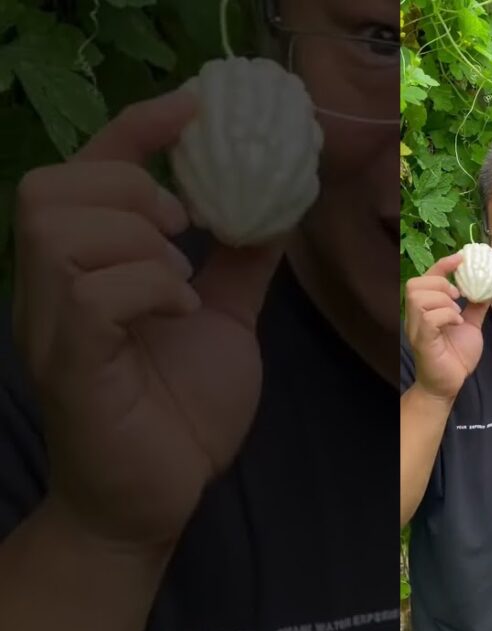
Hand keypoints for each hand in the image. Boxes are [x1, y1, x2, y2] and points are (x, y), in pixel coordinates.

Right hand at [12, 88, 286, 549]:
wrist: (158, 497)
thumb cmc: (181, 408)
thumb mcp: (221, 318)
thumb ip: (237, 262)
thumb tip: (274, 206)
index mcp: (86, 267)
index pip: (87, 170)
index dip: (137, 128)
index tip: (195, 104)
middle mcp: (51, 289)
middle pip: (50, 187)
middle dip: (126, 185)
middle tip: (183, 222)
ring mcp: (52, 325)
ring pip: (62, 229)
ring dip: (138, 239)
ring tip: (181, 276)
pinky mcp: (69, 364)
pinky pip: (91, 292)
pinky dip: (149, 287)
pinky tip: (182, 311)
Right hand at [403, 253, 490, 399]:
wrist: (450, 384)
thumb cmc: (456, 355)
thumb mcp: (470, 325)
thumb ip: (476, 306)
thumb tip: (488, 287)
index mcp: (426, 308)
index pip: (426, 277)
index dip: (443, 264)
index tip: (461, 257)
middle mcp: (415, 316)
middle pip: (415, 284)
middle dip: (439, 283)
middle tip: (458, 295)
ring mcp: (416, 328)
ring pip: (419, 298)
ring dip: (442, 300)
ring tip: (457, 311)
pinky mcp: (422, 341)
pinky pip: (428, 318)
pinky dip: (446, 315)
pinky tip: (457, 323)